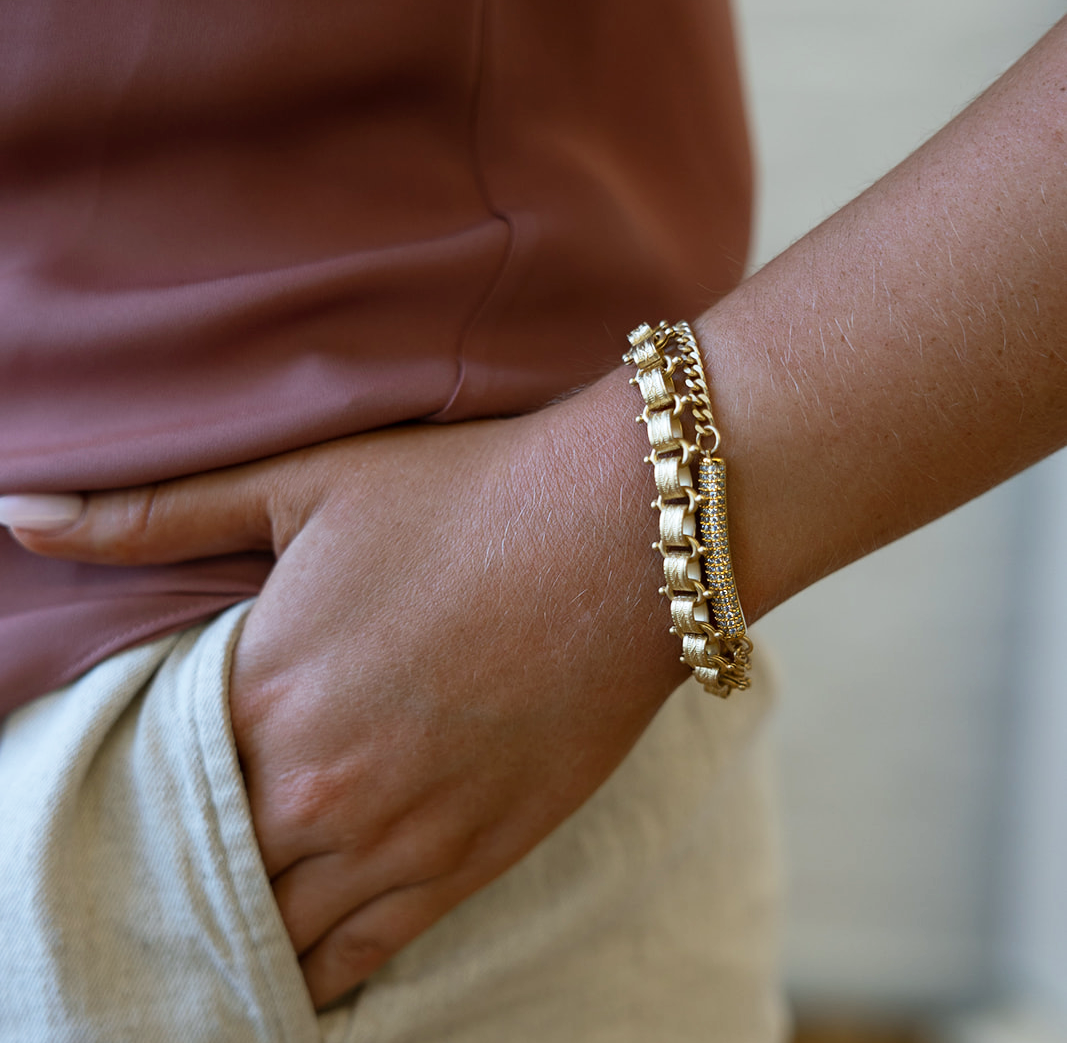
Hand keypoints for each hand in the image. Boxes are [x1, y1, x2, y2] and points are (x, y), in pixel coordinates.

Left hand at [5, 377, 683, 1007]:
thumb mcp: (304, 485)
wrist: (623, 532)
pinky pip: (365, 953)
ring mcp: (402, 833)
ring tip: (212, 927)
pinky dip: (316, 972)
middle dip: (177, 872)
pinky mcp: (474, 857)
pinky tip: (290, 973)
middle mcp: (321, 787)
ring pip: (276, 927)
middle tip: (157, 876)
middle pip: (206, 870)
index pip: (150, 791)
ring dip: (237, 930)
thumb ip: (158, 513)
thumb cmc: (467, 497)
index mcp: (264, 693)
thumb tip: (23, 509)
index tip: (114, 809)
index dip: (130, 803)